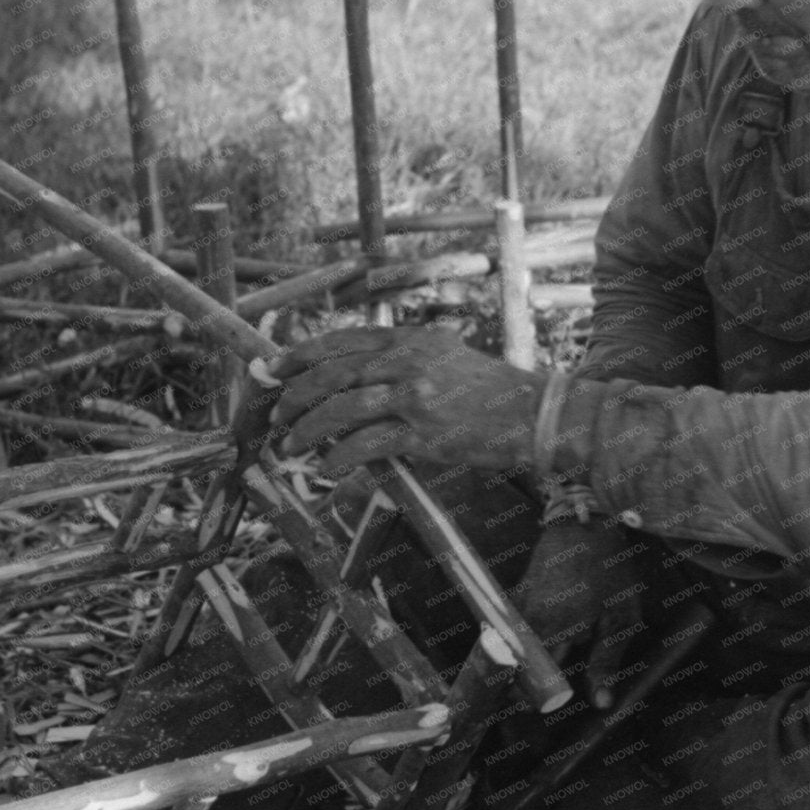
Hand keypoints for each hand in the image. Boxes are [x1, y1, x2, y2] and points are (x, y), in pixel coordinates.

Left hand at [268, 325, 540, 471]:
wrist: (534, 414)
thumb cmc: (489, 392)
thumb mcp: (445, 359)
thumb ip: (403, 363)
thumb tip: (351, 384)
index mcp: (411, 339)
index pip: (343, 340)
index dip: (302, 355)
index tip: (275, 369)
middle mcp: (409, 360)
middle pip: (334, 372)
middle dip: (295, 395)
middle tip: (275, 415)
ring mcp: (417, 395)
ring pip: (343, 408)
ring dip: (307, 429)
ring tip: (289, 446)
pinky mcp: (426, 433)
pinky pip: (368, 445)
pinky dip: (340, 459)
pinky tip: (326, 470)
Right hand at [512, 519, 650, 709]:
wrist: (587, 521)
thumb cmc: (610, 569)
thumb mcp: (620, 617)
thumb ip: (607, 661)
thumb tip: (601, 703)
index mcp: (554, 627)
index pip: (530, 679)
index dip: (534, 700)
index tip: (545, 710)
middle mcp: (527, 618)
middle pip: (513, 668)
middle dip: (524, 687)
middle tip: (542, 699)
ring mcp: (517, 605)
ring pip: (509, 650)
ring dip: (521, 666)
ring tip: (541, 673)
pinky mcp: (515, 595)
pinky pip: (511, 629)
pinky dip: (520, 643)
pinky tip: (538, 644)